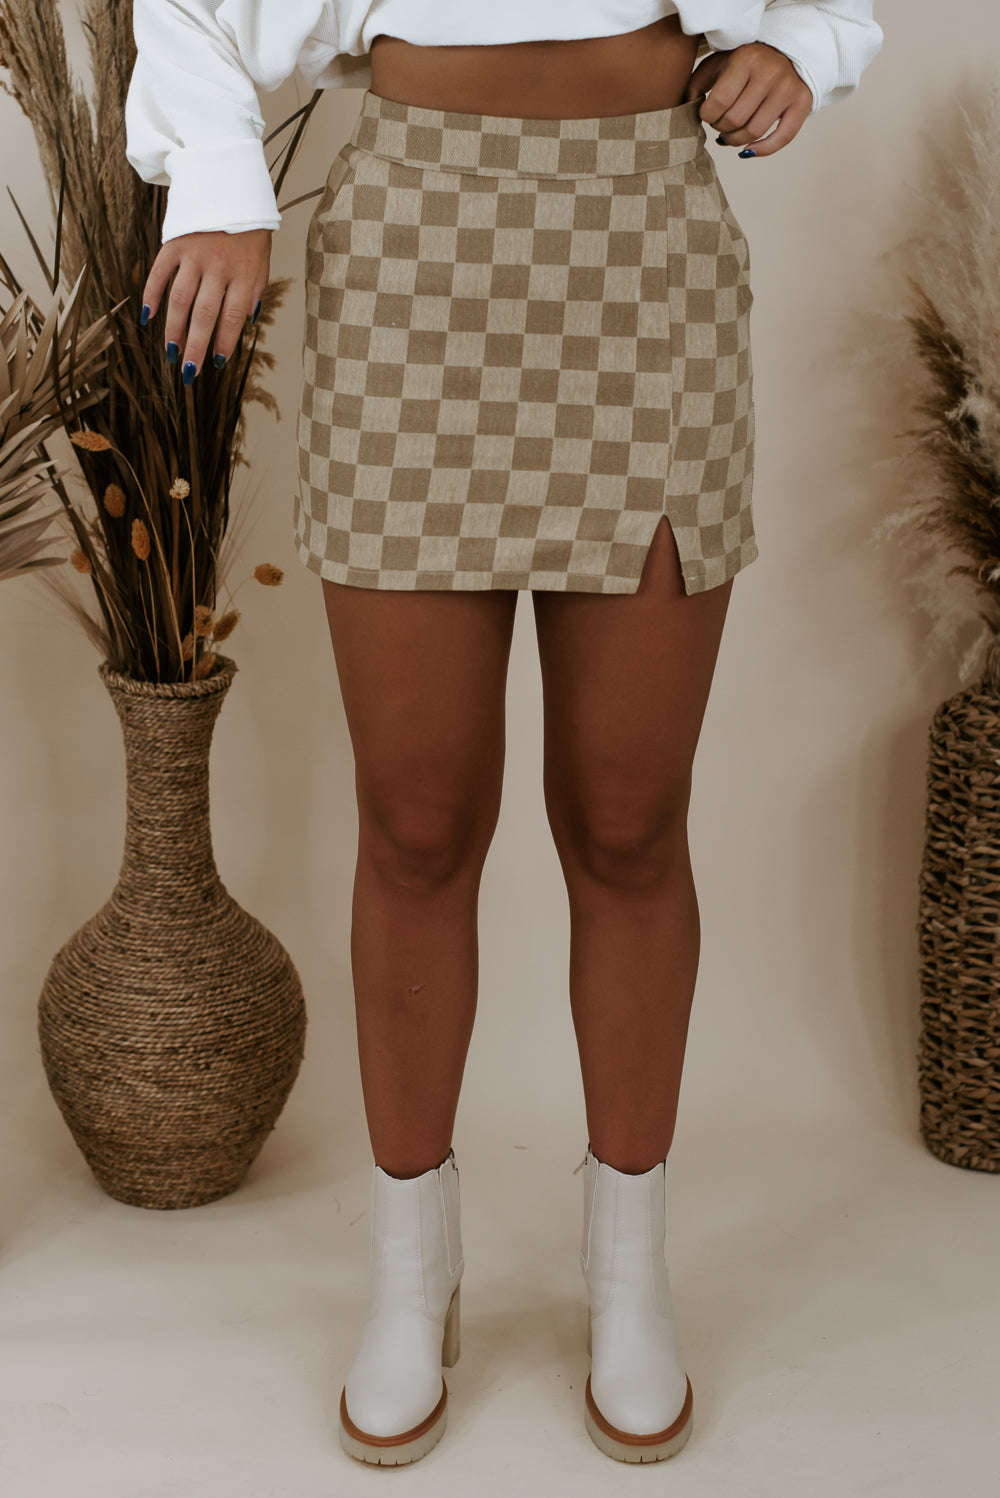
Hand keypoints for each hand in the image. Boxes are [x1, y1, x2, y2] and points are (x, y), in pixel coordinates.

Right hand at [140, 228, 271, 380]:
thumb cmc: (249, 229)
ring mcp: (194, 254)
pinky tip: (148, 318)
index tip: (218, 364)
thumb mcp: (262, 259)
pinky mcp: (174, 242)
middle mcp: (218, 265)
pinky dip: (151, 295)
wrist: (228, 182)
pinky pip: (159, 273)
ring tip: (171, 352)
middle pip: (205, 314)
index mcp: (244, 273)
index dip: (225, 342)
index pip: (233, 317)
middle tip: (188, 373)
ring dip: (174, 329)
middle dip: (196, 346)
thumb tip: (249, 322)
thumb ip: (255, 289)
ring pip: (180, 299)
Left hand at [684, 42, 812, 157]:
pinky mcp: (803, 103)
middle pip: (735, 121)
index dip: (707, 117)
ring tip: (730, 134)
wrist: (786, 51)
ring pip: (754, 133)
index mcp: (746, 58)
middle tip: (720, 124)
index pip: (718, 103)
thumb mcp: (719, 63)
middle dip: (721, 128)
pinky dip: (761, 151)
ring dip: (736, 141)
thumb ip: (697, 84)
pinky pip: (782, 139)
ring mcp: (788, 88)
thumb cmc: (745, 62)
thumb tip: (684, 111)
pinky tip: (747, 151)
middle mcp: (770, 72)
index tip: (708, 114)